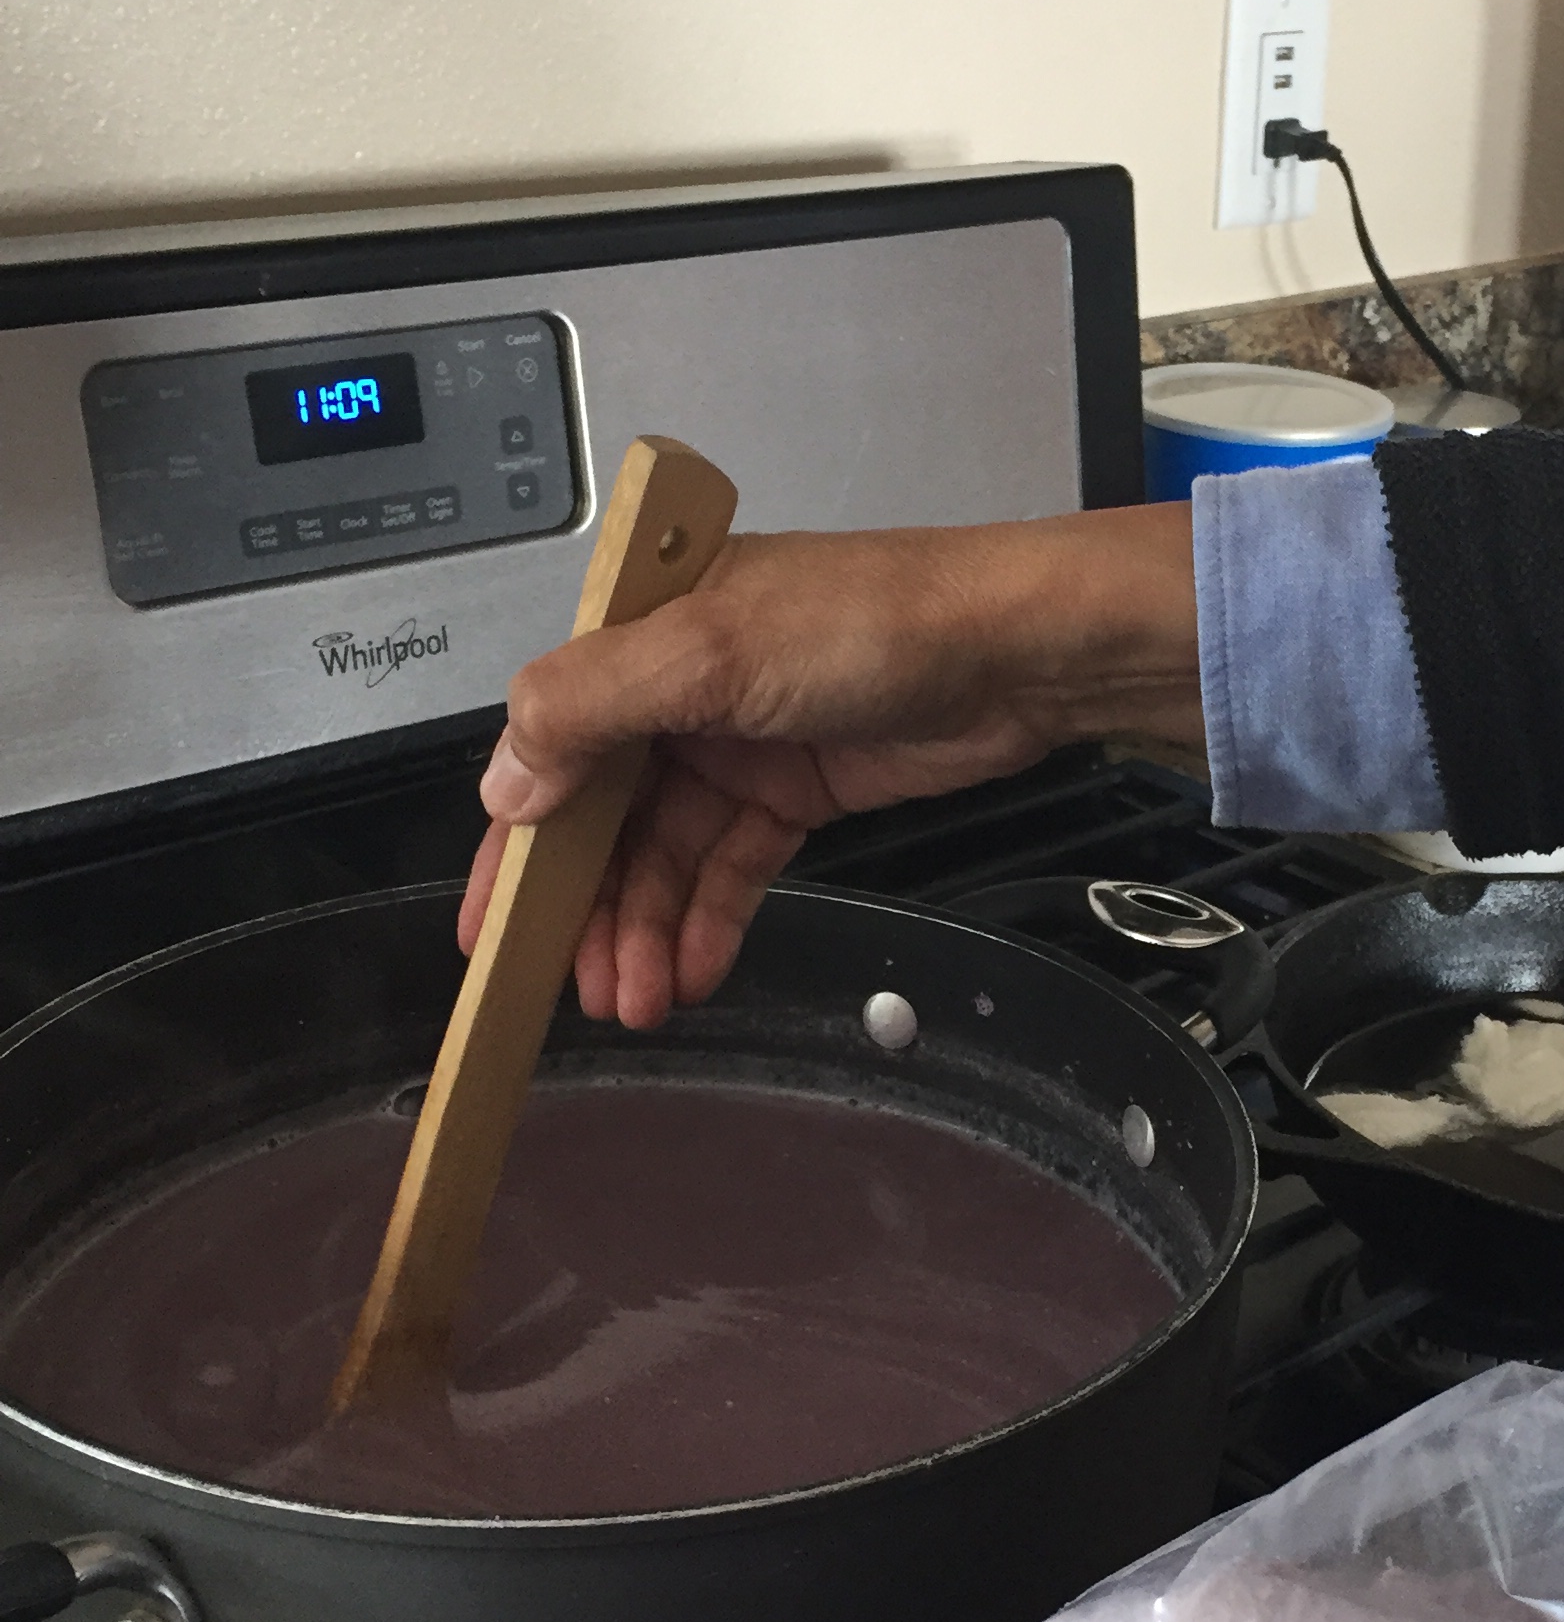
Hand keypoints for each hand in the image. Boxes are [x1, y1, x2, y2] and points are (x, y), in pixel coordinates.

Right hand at [457, 505, 1200, 1026]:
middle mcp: (681, 688)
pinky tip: (690, 972)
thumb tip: (505, 781)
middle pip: (607, 815)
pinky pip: (732, 867)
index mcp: (642, 632)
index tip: (491, 926)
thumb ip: (592, 707)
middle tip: (573, 989)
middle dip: (587, 908)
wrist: (1013, 651)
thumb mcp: (709, 651)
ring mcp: (741, 742)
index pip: (553, 746)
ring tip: (636, 1001)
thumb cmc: (871, 620)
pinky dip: (708, 920)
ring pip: (668, 854)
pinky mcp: (797, 789)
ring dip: (645, 929)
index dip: (519, 841)